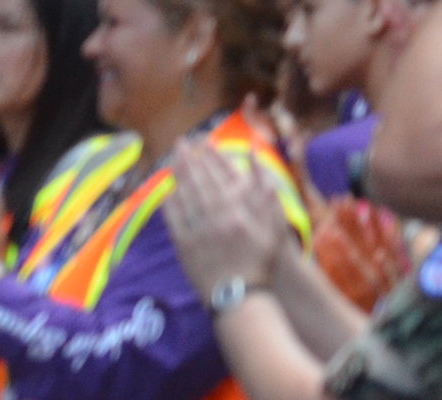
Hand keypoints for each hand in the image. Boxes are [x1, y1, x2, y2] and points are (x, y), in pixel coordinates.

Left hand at [166, 140, 289, 297]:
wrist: (240, 297)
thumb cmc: (261, 261)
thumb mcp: (274, 226)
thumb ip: (267, 194)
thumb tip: (259, 167)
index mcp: (236, 211)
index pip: (218, 177)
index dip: (208, 159)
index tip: (202, 143)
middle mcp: (214, 218)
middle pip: (198, 183)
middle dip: (188, 161)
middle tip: (180, 144)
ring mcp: (197, 232)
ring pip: (184, 197)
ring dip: (178, 177)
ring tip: (173, 160)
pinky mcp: (184, 247)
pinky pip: (174, 220)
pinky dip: (170, 204)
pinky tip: (167, 193)